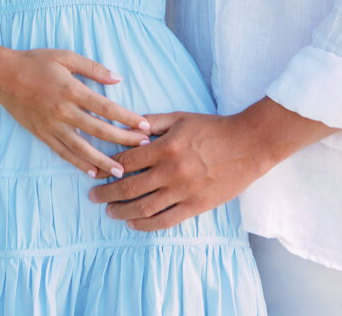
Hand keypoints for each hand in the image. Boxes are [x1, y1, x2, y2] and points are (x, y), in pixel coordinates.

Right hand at [0, 50, 152, 179]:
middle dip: (123, 141)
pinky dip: (79, 163)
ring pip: (82, 149)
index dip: (127, 119)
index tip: (144, 126)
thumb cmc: (35, 61)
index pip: (107, 108)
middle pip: (99, 131)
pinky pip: (63, 153)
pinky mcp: (42, 135)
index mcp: (72, 90)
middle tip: (142, 149)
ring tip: (121, 171)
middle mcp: (64, 112)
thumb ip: (93, 68)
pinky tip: (92, 171)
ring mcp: (52, 126)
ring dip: (103, 161)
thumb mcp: (65, 56)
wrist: (1, 75)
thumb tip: (118, 79)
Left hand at [88, 98, 331, 230]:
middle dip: (108, 193)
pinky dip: (146, 225)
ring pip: (145, 208)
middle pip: (130, 187)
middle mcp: (172, 170)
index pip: (127, 161)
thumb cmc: (212, 128)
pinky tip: (134, 223)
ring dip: (123, 212)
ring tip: (110, 211)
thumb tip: (126, 127)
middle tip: (93, 196)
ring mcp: (184, 191)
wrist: (248, 144)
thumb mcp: (180, 117)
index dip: (107, 168)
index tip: (95, 172)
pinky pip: (166, 220)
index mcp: (166, 146)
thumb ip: (152, 122)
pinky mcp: (196, 206)